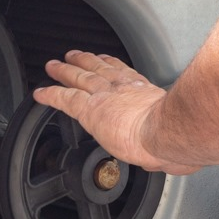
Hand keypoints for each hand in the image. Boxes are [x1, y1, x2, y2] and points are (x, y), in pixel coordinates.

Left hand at [33, 51, 200, 174]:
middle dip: (86, 61)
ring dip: (65, 71)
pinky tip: (40, 93)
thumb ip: (164, 152)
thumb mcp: (173, 141)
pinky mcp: (89, 109)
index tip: (107, 61)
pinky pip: (65, 98)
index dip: (114, 66)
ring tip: (54, 65)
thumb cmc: (178, 137)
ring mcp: (106, 96)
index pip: (126, 75)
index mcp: (145, 94)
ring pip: (80, 78)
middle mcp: (124, 89)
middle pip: (100, 70)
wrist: (169, 131)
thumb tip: (162, 163)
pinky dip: (51, 94)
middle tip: (74, 55)